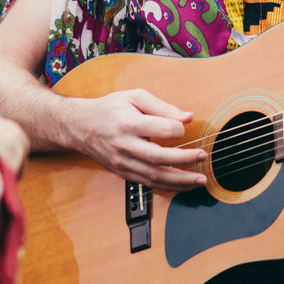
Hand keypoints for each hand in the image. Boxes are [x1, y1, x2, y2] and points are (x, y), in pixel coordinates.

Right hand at [65, 89, 207, 189]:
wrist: (80, 126)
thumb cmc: (110, 109)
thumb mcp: (134, 97)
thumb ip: (162, 107)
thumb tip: (187, 117)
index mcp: (128, 123)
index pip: (160, 129)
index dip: (177, 128)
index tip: (184, 126)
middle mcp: (124, 145)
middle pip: (158, 158)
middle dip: (184, 160)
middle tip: (202, 157)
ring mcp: (123, 162)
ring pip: (154, 176)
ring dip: (180, 181)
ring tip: (199, 180)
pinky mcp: (123, 173)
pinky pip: (148, 184)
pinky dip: (168, 186)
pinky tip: (183, 185)